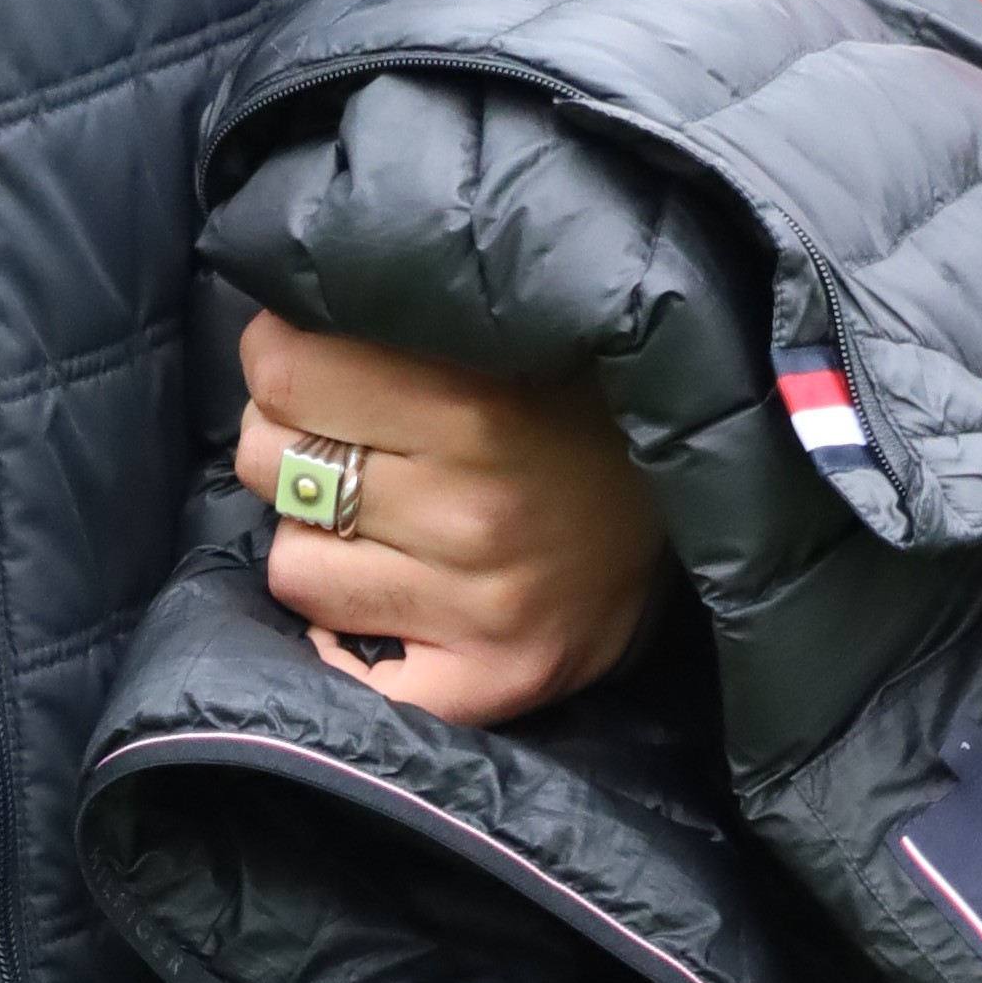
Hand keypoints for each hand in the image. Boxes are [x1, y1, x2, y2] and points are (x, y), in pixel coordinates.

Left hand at [233, 309, 667, 724]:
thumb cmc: (587, 399)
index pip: (280, 369)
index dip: (285, 353)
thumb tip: (279, 299)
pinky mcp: (489, 683)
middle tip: (350, 435)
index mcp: (477, 407)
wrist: (712, 499)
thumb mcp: (512, 328)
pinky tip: (383, 594)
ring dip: (320, 536)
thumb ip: (405, 312)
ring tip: (385, 514)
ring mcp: (480, 608)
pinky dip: (343, 630)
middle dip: (294, 439)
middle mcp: (475, 514)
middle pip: (269, 461)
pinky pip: (338, 660)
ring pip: (291, 563)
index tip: (316, 357)